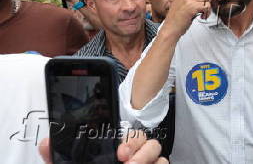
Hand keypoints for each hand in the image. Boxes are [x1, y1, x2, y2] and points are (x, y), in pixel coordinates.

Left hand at [39, 131, 167, 163]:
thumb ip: (60, 160)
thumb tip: (47, 145)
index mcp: (114, 154)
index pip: (129, 136)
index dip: (128, 140)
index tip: (119, 152)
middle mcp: (133, 160)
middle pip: (149, 142)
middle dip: (141, 150)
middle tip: (127, 162)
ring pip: (159, 156)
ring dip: (149, 160)